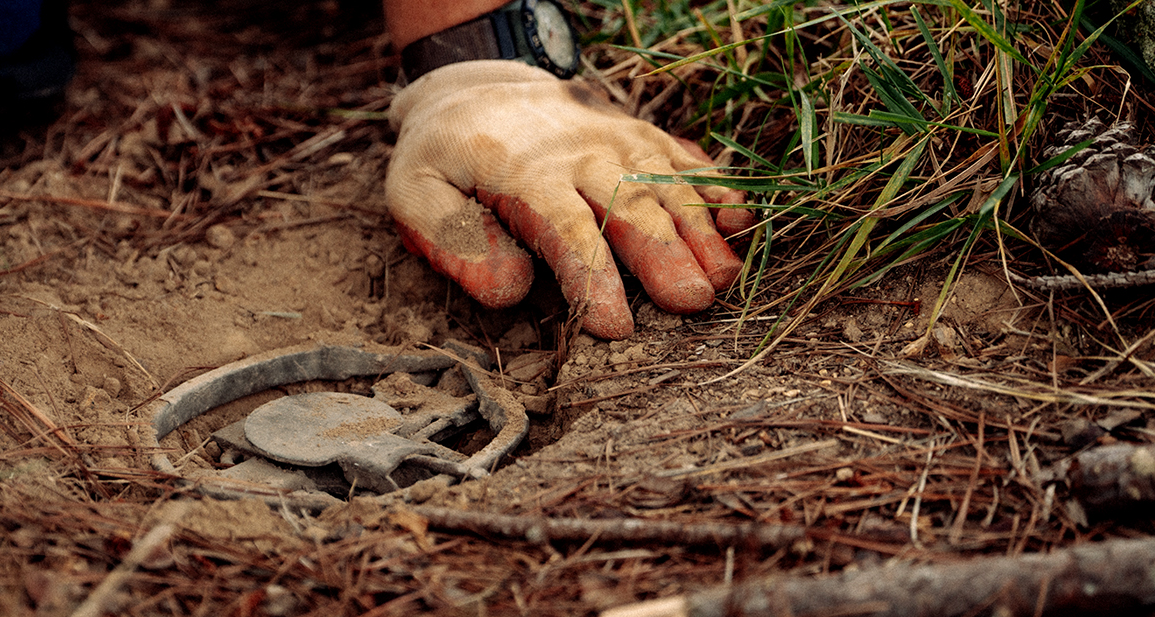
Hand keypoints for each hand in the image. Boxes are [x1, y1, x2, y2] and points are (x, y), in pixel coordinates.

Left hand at [386, 61, 754, 339]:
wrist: (475, 88)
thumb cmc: (444, 158)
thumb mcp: (415, 193)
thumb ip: (452, 240)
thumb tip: (508, 291)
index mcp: (525, 171)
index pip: (566, 229)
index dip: (593, 277)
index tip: (614, 326)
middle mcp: (580, 152)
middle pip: (629, 205)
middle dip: (663, 254)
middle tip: (692, 302)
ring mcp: (616, 139)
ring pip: (665, 182)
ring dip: (699, 228)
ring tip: (723, 278)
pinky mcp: (640, 136)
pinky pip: (682, 157)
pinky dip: (714, 185)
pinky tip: (739, 219)